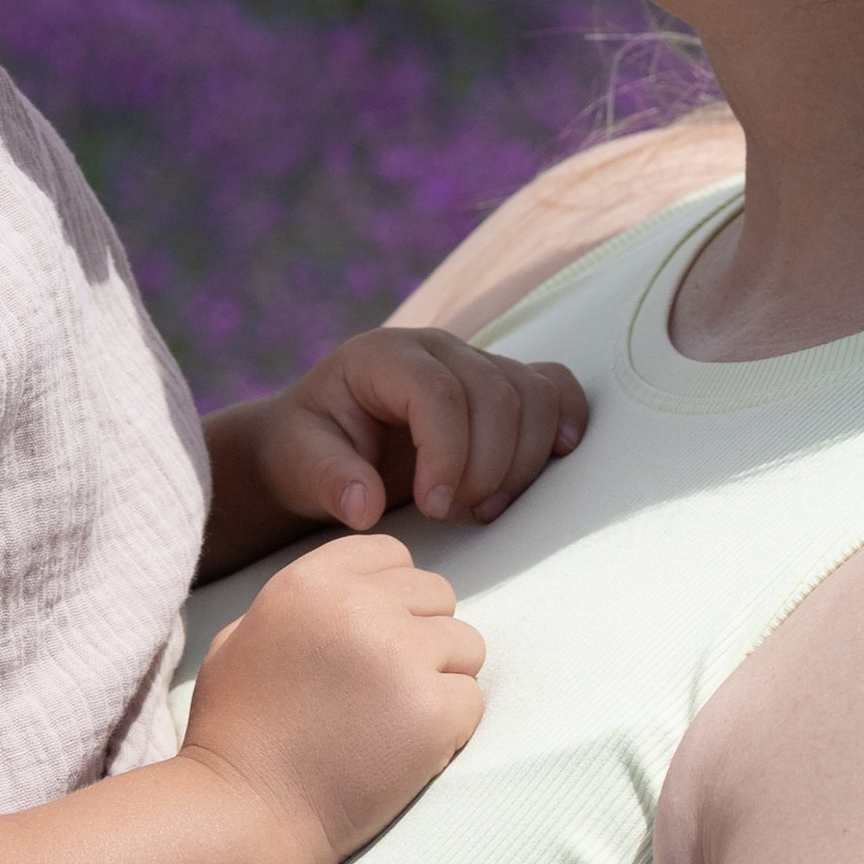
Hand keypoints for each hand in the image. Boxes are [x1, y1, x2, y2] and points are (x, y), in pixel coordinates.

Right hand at [183, 531, 487, 863]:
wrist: (243, 813)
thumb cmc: (235, 735)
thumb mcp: (241, 638)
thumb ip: (300, 604)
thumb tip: (352, 592)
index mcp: (311, 581)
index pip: (393, 554)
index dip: (392, 598)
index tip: (374, 639)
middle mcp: (360, 606)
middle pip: (439, 595)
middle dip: (422, 637)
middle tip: (385, 691)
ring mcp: (401, 657)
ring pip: (467, 645)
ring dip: (442, 681)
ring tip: (395, 722)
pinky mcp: (432, 712)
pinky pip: (473, 700)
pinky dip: (450, 728)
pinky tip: (406, 751)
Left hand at [251, 328, 589, 534]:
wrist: (323, 440)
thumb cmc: (309, 449)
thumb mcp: (299, 464)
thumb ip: (329, 480)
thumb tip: (364, 506)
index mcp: (384, 356)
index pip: (440, 393)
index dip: (449, 455)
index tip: (434, 509)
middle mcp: (437, 348)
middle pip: (496, 395)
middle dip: (487, 467)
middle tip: (455, 516)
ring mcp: (475, 362)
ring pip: (532, 395)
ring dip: (522, 461)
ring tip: (485, 508)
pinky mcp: (502, 385)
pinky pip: (554, 387)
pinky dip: (564, 420)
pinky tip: (556, 457)